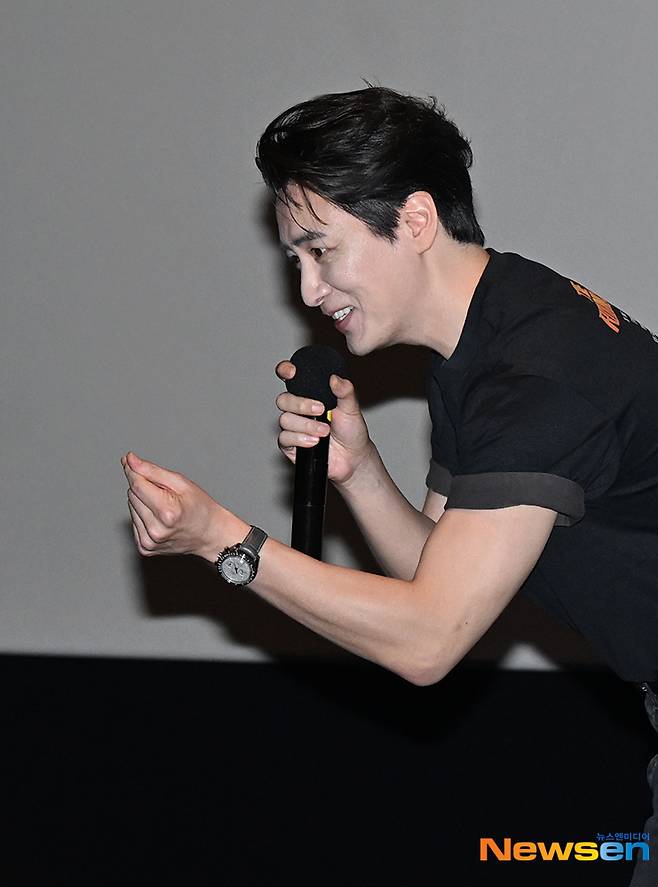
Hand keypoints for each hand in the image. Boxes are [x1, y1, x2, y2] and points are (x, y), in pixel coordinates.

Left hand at [121, 452, 228, 560]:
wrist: (210, 535)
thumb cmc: (200, 508)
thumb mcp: (182, 483)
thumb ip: (152, 471)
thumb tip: (130, 460)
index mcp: (167, 513)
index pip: (137, 485)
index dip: (132, 471)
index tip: (129, 460)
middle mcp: (156, 530)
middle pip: (132, 496)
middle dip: (143, 487)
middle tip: (164, 492)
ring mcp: (149, 542)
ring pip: (131, 508)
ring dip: (143, 502)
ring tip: (164, 507)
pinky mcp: (145, 548)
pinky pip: (134, 522)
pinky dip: (143, 516)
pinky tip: (159, 518)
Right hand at [274, 360, 372, 486]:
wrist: (352, 457)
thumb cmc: (351, 431)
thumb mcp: (351, 408)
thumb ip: (345, 392)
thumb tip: (335, 378)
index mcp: (310, 395)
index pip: (291, 379)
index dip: (285, 371)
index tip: (292, 372)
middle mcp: (298, 409)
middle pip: (283, 400)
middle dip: (301, 405)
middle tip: (321, 410)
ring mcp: (293, 426)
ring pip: (285, 420)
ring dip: (306, 426)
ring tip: (325, 432)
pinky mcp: (290, 444)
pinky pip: (285, 438)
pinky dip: (300, 439)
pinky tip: (314, 442)